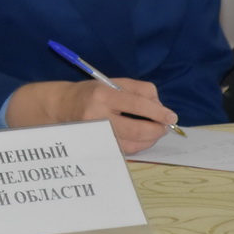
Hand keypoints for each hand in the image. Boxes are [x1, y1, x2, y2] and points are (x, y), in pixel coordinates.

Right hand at [6, 79, 177, 153]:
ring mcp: (97, 134)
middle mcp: (98, 115)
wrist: (61, 106)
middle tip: (165, 127)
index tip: (171, 116)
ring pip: (132, 145)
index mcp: (102, 94)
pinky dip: (138, 146)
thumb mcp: (112, 82)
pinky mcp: (96, 145)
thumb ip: (139, 90)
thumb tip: (160, 107)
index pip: (137, 104)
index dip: (158, 112)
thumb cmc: (91, 92)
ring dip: (149, 140)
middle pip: (137, 129)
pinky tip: (141, 139)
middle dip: (157, 130)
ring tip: (154, 132)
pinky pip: (124, 151)